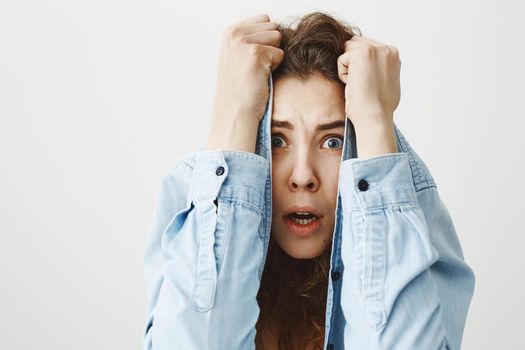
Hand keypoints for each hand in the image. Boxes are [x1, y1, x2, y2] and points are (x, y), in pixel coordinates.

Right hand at [207, 13, 283, 152]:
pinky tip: (260, 78)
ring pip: (278, 38)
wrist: (235, 112)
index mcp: (230, 33)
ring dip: (272, 57)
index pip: (264, 20)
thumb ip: (251, 39)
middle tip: (256, 68)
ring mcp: (243, 42)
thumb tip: (275, 28)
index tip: (253, 60)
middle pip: (273, 27)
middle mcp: (234, 34)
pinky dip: (274, 68)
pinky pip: (280, 54)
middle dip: (271, 47)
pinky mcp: (256, 53)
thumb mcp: (238, 58)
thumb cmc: (240, 90)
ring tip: (258, 73)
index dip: (266, 41)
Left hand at [337, 35, 400, 128]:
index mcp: (393, 55)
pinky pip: (341, 59)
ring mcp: (376, 50)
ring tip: (359, 84)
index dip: (360, 66)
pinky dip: (343, 74)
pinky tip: (354, 85)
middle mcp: (387, 49)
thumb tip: (372, 66)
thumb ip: (381, 68)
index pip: (366, 47)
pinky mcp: (362, 54)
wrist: (374, 118)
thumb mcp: (386, 83)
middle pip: (355, 44)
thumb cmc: (378, 108)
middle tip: (362, 84)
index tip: (368, 83)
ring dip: (348, 68)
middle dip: (353, 63)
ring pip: (348, 50)